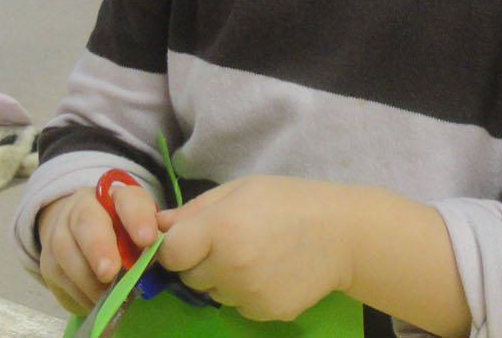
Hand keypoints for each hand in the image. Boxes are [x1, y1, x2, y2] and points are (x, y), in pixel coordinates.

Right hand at [36, 181, 159, 313]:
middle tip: (109, 271)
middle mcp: (82, 207)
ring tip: (110, 298)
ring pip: (67, 253)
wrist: (81, 237)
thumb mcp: (142, 231)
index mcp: (115, 196)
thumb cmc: (123, 235)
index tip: (148, 239)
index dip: (137, 217)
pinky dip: (81, 294)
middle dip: (98, 247)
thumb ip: (150, 241)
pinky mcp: (49, 262)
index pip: (128, 199)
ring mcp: (60, 233)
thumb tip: (153, 261)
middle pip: (86, 221)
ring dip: (89, 280)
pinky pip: (61, 279)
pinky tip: (98, 303)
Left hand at [156, 176, 353, 321]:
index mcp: (220, 228)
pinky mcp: (265, 312)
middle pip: (189, 276)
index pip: (170, 253)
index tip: (190, 239)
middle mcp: (229, 266)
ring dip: (223, 278)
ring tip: (255, 255)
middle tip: (229, 243)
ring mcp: (248, 294)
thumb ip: (196, 209)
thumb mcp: (242, 189)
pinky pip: (238, 306)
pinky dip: (246, 293)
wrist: (344, 234)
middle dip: (200, 261)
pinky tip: (270, 272)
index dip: (175, 247)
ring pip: (213, 293)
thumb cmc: (290, 201)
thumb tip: (158, 225)